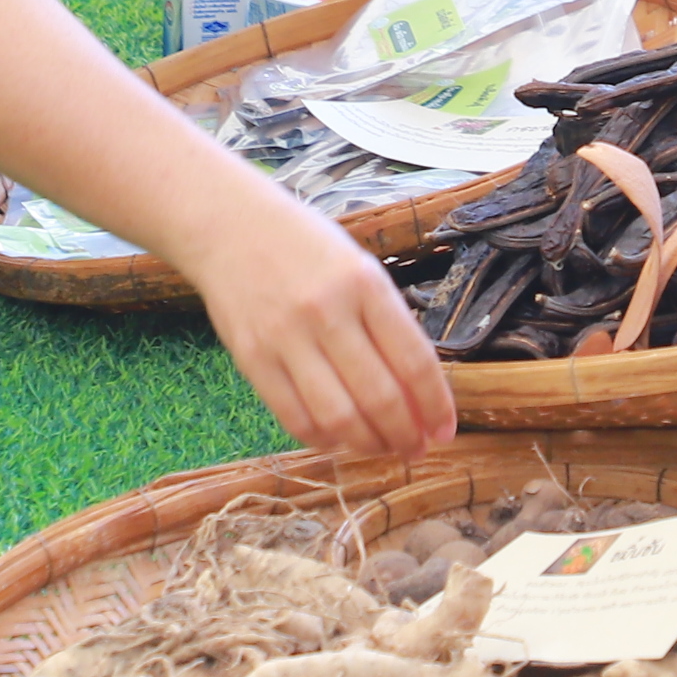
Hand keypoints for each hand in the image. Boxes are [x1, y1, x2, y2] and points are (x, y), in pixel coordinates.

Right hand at [192, 192, 457, 459]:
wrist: (232, 227)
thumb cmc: (308, 248)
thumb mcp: (361, 268)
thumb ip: (388, 323)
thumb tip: (419, 390)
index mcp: (366, 285)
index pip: (414, 360)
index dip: (435, 405)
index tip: (444, 431)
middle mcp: (328, 312)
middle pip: (380, 396)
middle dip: (406, 434)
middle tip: (416, 449)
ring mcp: (286, 338)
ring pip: (339, 416)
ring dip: (368, 444)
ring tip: (382, 448)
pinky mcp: (251, 359)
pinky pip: (294, 417)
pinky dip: (323, 439)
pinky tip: (339, 439)